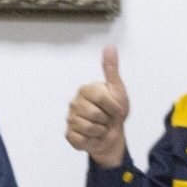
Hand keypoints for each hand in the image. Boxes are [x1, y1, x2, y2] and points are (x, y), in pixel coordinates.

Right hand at [67, 44, 132, 166]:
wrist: (113, 136)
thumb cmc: (114, 113)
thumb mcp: (117, 90)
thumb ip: (111, 69)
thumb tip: (110, 46)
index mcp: (86, 90)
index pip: (102, 98)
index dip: (114, 107)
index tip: (117, 110)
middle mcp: (74, 103)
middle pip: (95, 114)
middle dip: (107, 120)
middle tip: (107, 120)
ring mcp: (70, 119)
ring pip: (89, 127)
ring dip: (101, 131)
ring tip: (101, 128)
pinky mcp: (69, 135)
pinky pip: (81, 139)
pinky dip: (92, 141)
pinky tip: (93, 137)